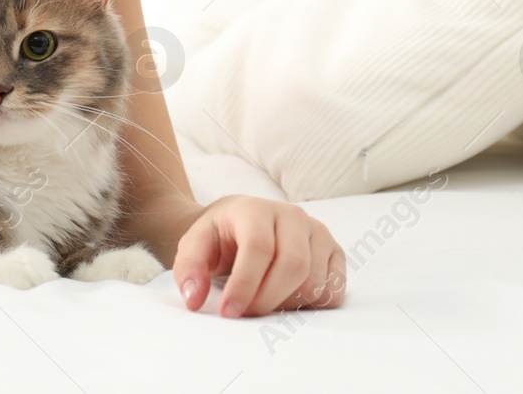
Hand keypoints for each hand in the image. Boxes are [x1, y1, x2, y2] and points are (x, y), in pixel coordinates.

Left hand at [172, 195, 345, 316]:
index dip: (244, 285)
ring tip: (264, 302)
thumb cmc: (219, 237)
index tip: (229, 312)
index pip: (258, 248)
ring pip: (315, 280)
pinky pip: (334, 289)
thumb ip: (188, 270)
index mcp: (255, 210)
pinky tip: (288, 298)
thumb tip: (194, 299)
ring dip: (288, 304)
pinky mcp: (333, 251)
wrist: (240, 223)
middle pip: (293, 265)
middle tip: (246, 313)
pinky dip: (312, 305)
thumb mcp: (194, 247)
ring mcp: (317, 231)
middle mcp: (291, 215)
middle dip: (268, 299)